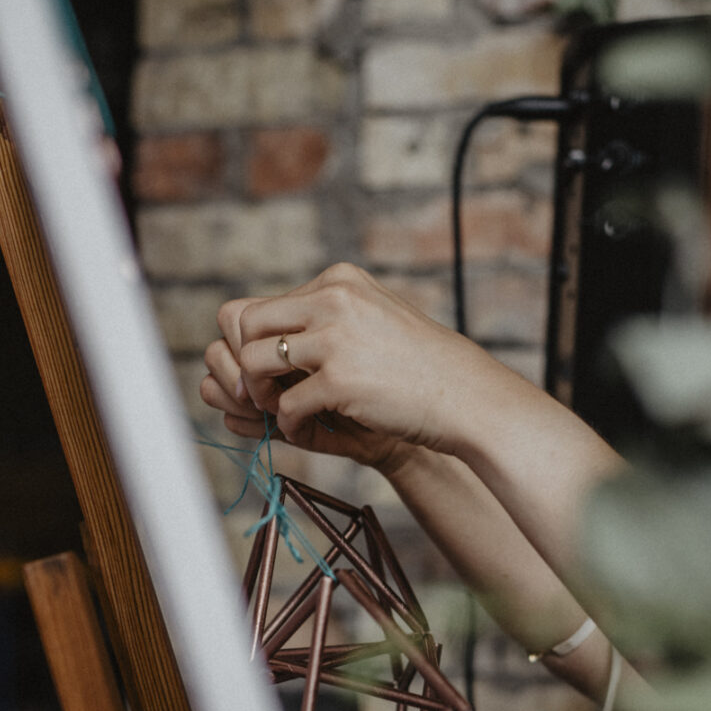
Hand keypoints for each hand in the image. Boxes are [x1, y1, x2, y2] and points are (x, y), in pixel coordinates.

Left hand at [214, 263, 494, 457]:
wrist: (465, 395)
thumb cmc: (417, 366)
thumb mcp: (370, 319)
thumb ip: (325, 317)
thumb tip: (263, 334)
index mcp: (338, 281)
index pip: (261, 305)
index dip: (253, 344)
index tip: (269, 371)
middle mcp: (333, 299)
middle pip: (245, 325)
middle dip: (245, 364)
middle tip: (263, 393)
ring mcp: (335, 339)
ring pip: (254, 362)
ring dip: (259, 394)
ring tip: (282, 410)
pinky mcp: (340, 381)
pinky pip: (285, 406)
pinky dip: (288, 424)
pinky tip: (306, 429)